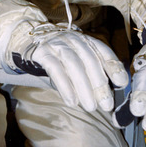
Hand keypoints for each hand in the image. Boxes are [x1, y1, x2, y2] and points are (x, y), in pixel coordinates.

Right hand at [9, 24, 128, 111]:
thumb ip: (89, 74)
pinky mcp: (41, 52)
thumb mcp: (75, 61)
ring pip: (74, 64)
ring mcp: (56, 44)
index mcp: (85, 41)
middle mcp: (72, 39)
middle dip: (99, 84)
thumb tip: (107, 97)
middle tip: (106, 105)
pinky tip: (71, 101)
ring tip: (90, 107)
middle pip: (90, 60)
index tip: (121, 83)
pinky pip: (55, 69)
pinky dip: (65, 86)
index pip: (103, 51)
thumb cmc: (56, 58)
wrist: (25, 43)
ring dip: (84, 87)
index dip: (113, 67)